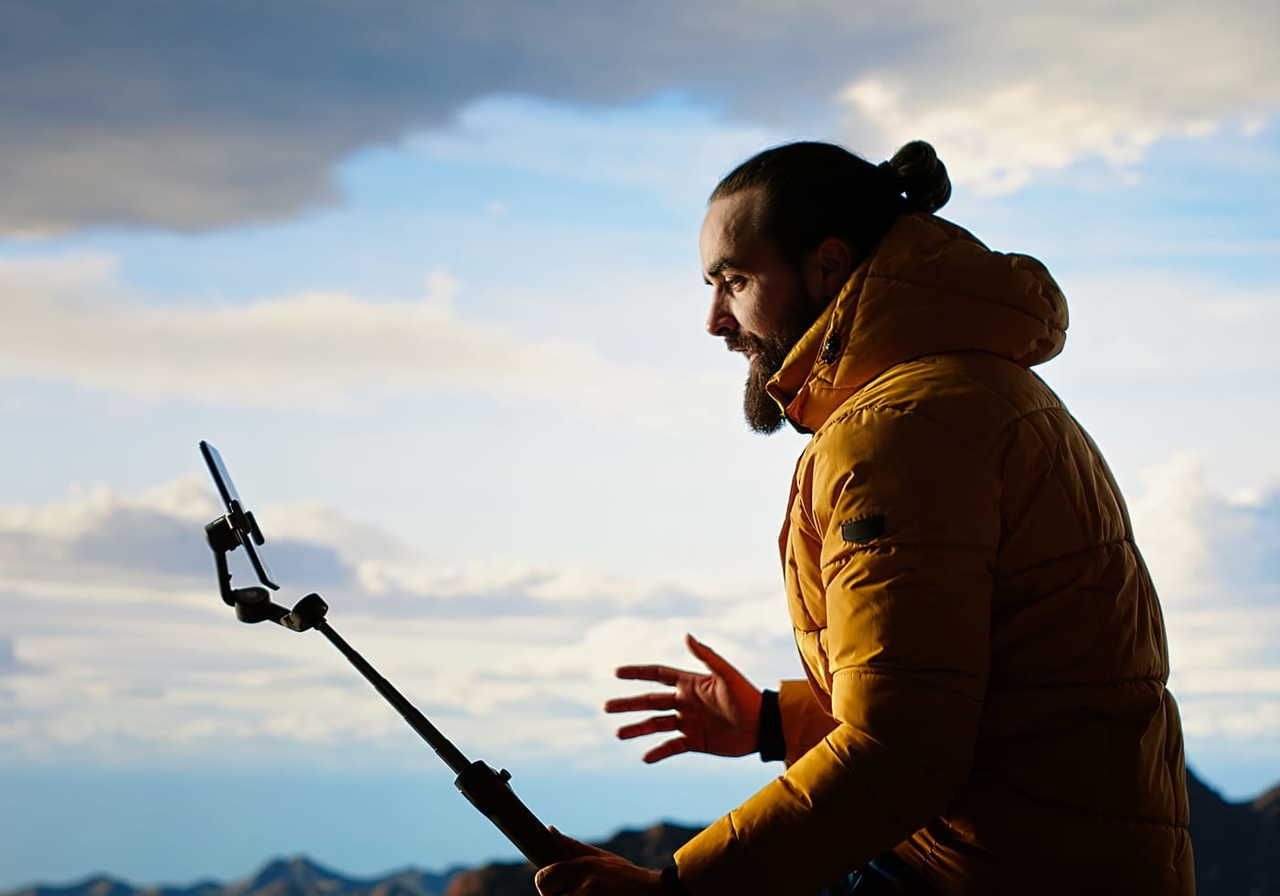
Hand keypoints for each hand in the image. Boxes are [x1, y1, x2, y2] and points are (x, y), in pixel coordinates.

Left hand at [534, 828, 662, 894]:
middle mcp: (585, 888)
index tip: (557, 885)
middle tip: (579, 893)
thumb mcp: (601, 857)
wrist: (655, 895)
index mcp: (583, 868)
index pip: (543, 879)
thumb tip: (549, 830)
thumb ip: (572, 847)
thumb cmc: (626, 877)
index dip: (548, 882)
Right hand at [605, 633, 761, 762]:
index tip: (616, 673)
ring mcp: (688, 723)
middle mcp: (685, 703)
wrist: (763, 727)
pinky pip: (671, 747)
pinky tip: (645, 757)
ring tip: (618, 734)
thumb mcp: (726, 675)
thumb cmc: (747, 697)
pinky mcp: (695, 742)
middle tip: (605, 707)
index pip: (657, 675)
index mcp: (690, 684)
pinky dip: (658, 752)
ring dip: (636, 729)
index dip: (637, 673)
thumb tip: (685, 635)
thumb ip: (706, 656)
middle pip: (650, 702)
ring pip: (655, 726)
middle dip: (628, 704)